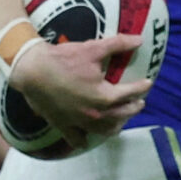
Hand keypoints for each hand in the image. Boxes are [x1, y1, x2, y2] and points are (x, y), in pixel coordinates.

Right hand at [9, 33, 153, 145]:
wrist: (32, 70)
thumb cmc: (63, 59)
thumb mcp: (92, 48)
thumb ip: (118, 45)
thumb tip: (139, 39)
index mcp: (105, 96)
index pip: (130, 93)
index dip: (141, 87)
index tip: (148, 83)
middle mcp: (95, 114)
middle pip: (121, 115)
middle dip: (133, 108)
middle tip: (139, 103)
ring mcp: (79, 122)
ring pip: (104, 130)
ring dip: (116, 126)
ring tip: (120, 122)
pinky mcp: (64, 126)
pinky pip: (77, 139)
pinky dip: (84, 140)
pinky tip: (87, 140)